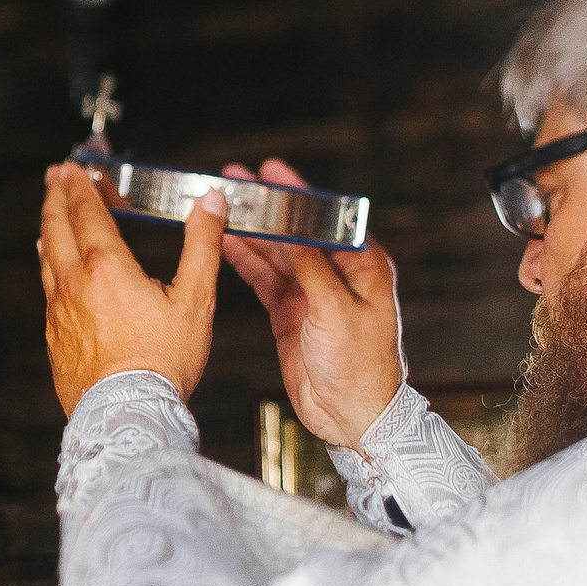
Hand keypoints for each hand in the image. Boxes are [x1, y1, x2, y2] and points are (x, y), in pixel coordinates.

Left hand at [39, 161, 225, 415]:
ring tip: (51, 217)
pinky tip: (55, 273)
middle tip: (56, 177)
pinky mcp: (55, 338)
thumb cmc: (163, 363)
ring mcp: (59, 313)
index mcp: (106, 268)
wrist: (129, 416)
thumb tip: (210, 204)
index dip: (81, 186)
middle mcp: (74, 285)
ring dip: (49, 230)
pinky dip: (50, 268)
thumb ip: (202, 245)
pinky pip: (48, 291)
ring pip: (46, 259)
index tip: (76, 167)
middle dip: (56, 197)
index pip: (86, 213)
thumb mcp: (195, 299)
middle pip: (56, 228)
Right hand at [219, 158, 404, 449]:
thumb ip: (311, 266)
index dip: (297, 193)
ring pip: (276, 252)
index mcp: (362, 265)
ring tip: (223, 207)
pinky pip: (265, 278)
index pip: (325, 218)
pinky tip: (226, 243)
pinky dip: (246, 261)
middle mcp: (337, 273)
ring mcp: (312, 292)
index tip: (272, 171)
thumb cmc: (362, 366)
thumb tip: (292, 228)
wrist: (352, 414)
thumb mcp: (335, 309)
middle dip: (267, 207)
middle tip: (236, 182)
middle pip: (296, 230)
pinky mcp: (291, 312)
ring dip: (251, 231)